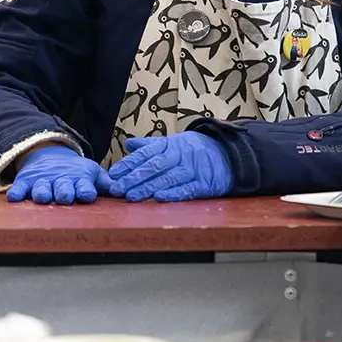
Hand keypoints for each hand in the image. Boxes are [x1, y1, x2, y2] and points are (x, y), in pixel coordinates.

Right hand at [8, 144, 110, 204]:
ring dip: (42, 192)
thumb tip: (125, 190)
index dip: (86, 190)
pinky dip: (17, 192)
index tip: (88, 194)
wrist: (50, 156)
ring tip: (43, 197)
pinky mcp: (27, 182)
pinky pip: (21, 187)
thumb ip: (107, 183)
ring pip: (42, 189)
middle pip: (62, 188)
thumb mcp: (93, 174)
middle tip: (65, 196)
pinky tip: (14, 197)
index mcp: (79, 181)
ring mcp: (43, 182)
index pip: (84, 187)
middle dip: (64, 192)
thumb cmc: (76, 172)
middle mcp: (60, 182)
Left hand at [107, 133, 233, 201]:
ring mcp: (192, 170)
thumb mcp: (173, 142)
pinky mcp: (204, 184)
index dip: (128, 164)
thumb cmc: (195, 150)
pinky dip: (173, 194)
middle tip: (116, 189)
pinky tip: (159, 199)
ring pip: (167, 178)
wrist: (228, 154)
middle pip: (153, 166)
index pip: (145, 154)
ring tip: (131, 197)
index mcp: (170, 145)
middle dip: (133, 178)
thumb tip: (128, 144)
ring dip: (147, 188)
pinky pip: (187, 189)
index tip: (113, 174)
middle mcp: (180, 156)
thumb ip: (150, 145)